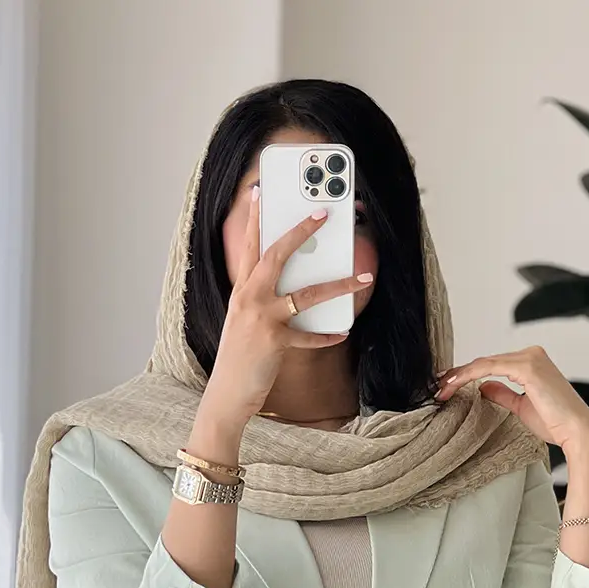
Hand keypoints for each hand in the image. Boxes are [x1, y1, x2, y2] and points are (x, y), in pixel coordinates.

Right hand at [198, 188, 372, 432]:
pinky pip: (309, 335)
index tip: (261, 193)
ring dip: (339, 285)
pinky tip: (341, 333)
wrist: (226, 394)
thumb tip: (293, 284)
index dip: (255, 218)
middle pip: (276, 255)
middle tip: (323, 214)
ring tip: (362, 278)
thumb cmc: (239, 358)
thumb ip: (262, 300)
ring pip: (306, 293)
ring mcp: (262, 319)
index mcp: (241, 291)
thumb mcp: (244, 322)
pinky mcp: (275, 341)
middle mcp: (249, 299)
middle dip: (301, 231)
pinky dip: (327, 336)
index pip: (248, 246)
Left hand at [434, 345, 588, 455]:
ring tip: (440, 390)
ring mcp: (530, 358)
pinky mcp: (528, 367)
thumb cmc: (555, 422)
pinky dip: (469, 375)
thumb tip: (483, 387)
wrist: (577, 432)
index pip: (490, 365)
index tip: (445, 387)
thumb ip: (502, 393)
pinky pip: (489, 367)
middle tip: (436, 389)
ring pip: (483, 363)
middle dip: (457, 375)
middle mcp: (531, 354)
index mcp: (531, 361)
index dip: (465, 376)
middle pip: (484, 361)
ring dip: (458, 376)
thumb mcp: (520, 406)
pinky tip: (453, 385)